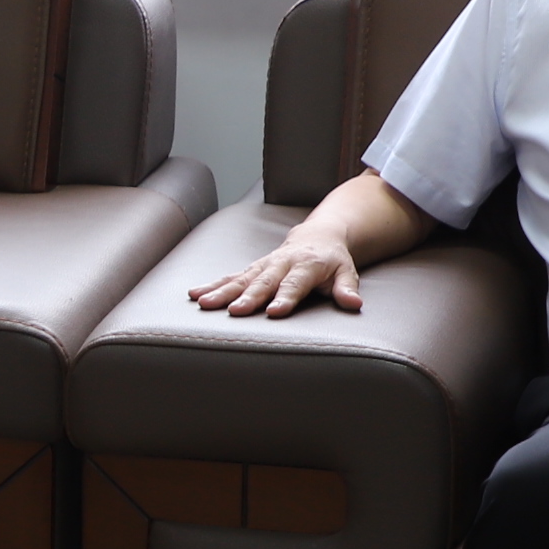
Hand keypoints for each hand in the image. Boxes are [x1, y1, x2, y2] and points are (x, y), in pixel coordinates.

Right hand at [188, 227, 364, 317]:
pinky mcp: (251, 269)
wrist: (318, 236)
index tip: (274, 312)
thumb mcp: (347, 272)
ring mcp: (264, 265)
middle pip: (263, 282)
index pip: (295, 285)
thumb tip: (354, 303)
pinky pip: (230, 277)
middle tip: (235, 311)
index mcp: (307, 265)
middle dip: (248, 297)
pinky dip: (212, 285)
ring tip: (204, 303)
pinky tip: (195, 294)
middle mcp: (281, 263)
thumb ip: (347, 288)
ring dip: (222, 291)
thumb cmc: (333, 261)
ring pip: (241, 279)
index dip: (285, 298)